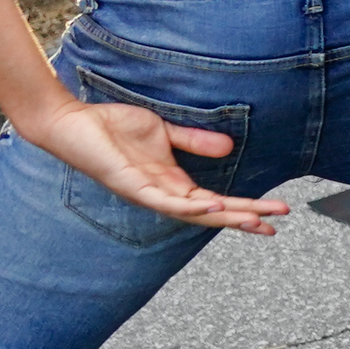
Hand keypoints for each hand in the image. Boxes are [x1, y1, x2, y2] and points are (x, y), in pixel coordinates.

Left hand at [23, 99, 288, 234]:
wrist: (72, 122)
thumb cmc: (111, 127)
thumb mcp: (162, 130)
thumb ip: (193, 141)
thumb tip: (228, 146)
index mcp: (171, 183)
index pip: (215, 202)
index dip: (244, 208)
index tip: (274, 214)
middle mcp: (162, 194)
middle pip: (211, 214)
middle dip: (244, 219)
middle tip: (276, 226)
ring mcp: (147, 193)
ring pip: (194, 213)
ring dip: (226, 218)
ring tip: (255, 220)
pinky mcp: (132, 185)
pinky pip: (166, 202)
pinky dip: (191, 206)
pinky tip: (214, 206)